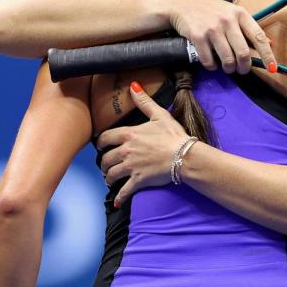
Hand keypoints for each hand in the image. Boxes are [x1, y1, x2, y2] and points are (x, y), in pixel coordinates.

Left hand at [96, 82, 190, 206]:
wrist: (185, 155)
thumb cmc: (173, 135)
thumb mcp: (159, 114)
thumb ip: (144, 101)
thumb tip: (133, 85)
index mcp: (129, 134)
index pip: (105, 139)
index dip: (101, 144)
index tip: (102, 147)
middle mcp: (126, 151)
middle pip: (105, 159)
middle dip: (104, 164)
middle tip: (106, 166)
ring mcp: (131, 167)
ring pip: (111, 174)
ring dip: (109, 178)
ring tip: (110, 179)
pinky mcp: (138, 180)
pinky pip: (124, 191)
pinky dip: (119, 197)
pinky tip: (117, 201)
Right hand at [168, 0, 276, 74]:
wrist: (183, 4)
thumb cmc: (211, 10)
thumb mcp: (232, 13)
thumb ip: (249, 28)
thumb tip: (269, 42)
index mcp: (240, 14)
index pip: (258, 37)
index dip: (267, 55)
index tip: (272, 68)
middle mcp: (228, 20)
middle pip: (243, 53)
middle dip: (244, 67)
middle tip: (241, 70)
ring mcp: (212, 28)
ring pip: (227, 59)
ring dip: (228, 68)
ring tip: (227, 67)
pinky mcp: (198, 36)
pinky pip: (209, 60)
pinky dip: (212, 66)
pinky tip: (212, 63)